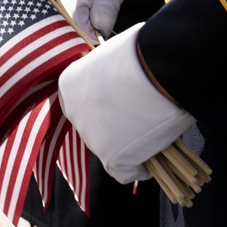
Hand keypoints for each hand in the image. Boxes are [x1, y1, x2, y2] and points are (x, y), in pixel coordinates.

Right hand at [50, 0, 137, 43]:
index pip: (74, 24)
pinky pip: (62, 13)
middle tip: (99, 42)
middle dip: (80, 37)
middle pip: (63, 24)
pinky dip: (73, 22)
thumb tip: (100, 34)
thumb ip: (107, 8)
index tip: (103, 45)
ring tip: (93, 34)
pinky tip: (86, 25)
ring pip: (61, 20)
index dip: (88, 39)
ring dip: (76, 30)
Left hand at [58, 24, 194, 183]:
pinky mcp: (111, 157)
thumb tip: (116, 79)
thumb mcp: (110, 57)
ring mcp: (91, 137)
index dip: (106, 105)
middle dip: (116, 125)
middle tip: (142, 116)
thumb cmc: (141, 54)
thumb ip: (105, 74)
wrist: (157, 67)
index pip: (83, 102)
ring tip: (153, 130)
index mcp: (69, 84)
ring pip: (110, 148)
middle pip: (95, 126)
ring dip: (129, 144)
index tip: (125, 102)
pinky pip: (125, 172)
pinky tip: (154, 156)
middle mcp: (73, 112)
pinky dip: (140, 167)